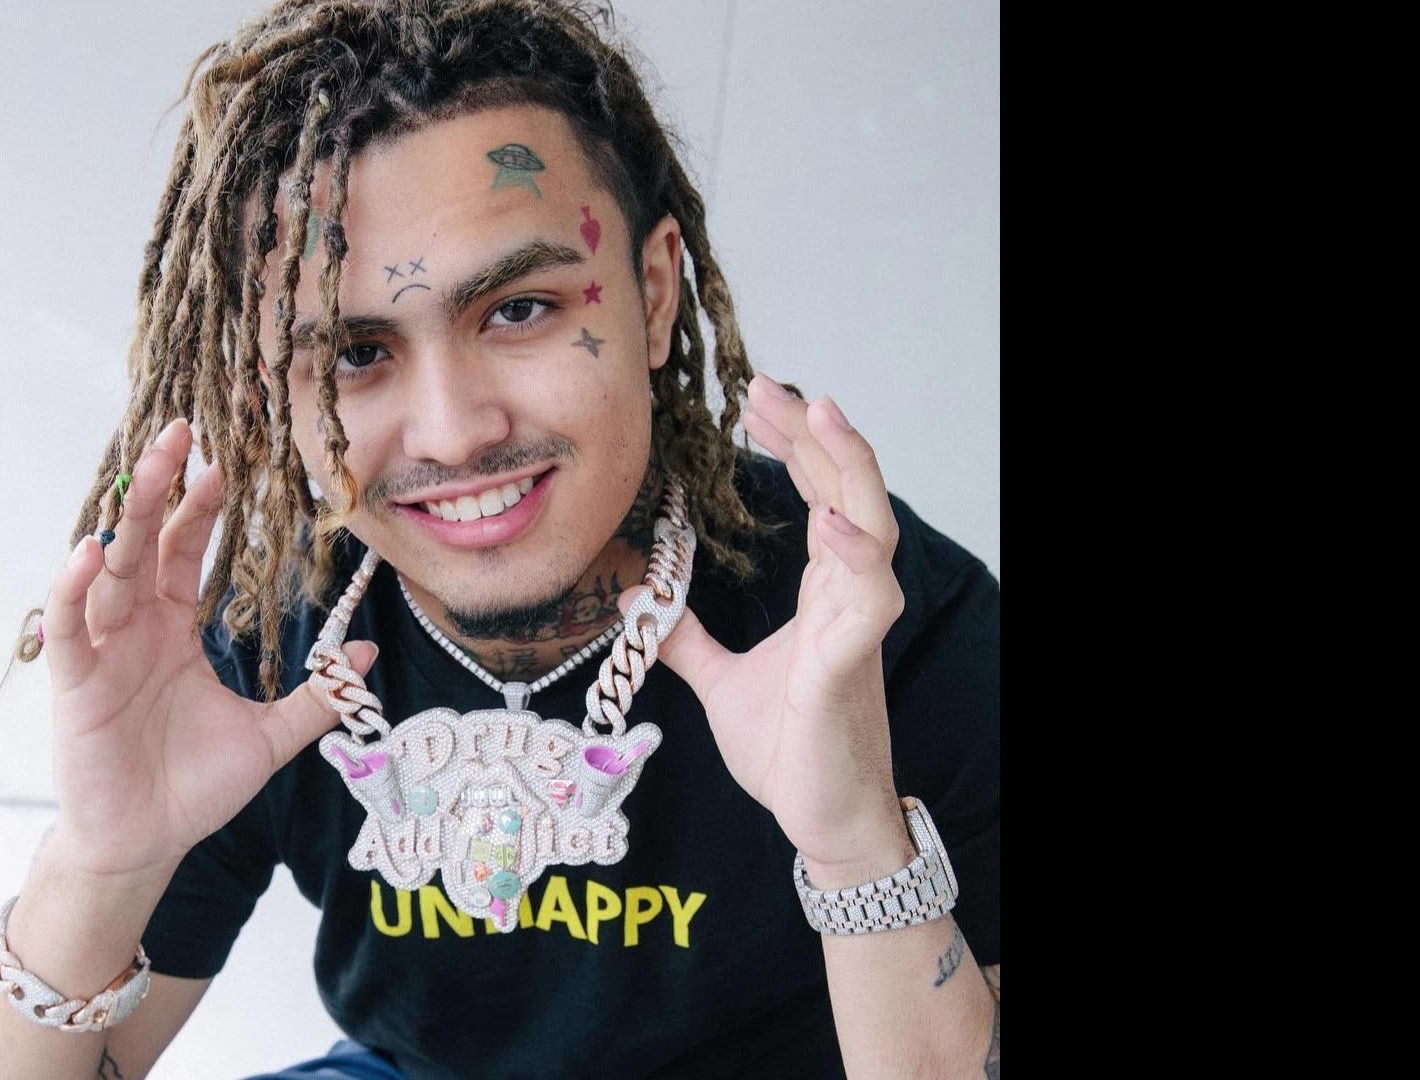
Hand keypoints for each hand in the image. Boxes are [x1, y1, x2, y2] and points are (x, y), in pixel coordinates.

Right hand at [37, 418, 377, 878]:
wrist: (148, 843)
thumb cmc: (195, 787)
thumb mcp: (268, 737)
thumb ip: (316, 696)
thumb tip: (365, 656)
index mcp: (174, 630)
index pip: (184, 551)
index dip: (200, 507)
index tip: (224, 461)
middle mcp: (134, 628)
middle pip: (144, 541)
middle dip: (161, 486)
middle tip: (182, 430)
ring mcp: (102, 651)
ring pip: (108, 569)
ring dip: (126, 517)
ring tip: (149, 467)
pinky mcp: (76, 683)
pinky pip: (71, 625)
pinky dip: (75, 587)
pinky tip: (93, 551)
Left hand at [632, 374, 908, 870]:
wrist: (820, 819)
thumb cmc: (788, 750)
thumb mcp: (721, 682)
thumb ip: (688, 639)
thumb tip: (641, 603)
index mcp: (825, 593)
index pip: (821, 496)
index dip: (795, 445)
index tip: (754, 402)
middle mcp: (849, 598)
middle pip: (849, 492)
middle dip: (816, 435)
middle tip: (771, 385)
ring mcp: (856, 629)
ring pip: (875, 528)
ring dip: (850, 470)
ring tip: (822, 416)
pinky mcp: (849, 669)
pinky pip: (869, 602)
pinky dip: (856, 559)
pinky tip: (833, 525)